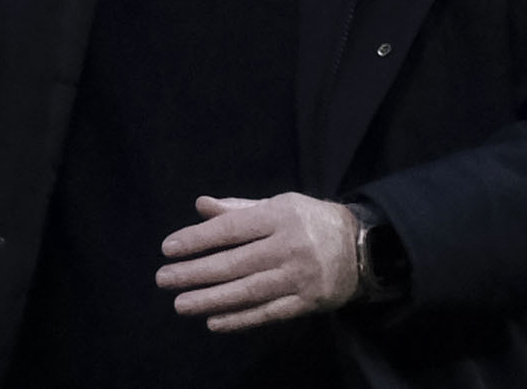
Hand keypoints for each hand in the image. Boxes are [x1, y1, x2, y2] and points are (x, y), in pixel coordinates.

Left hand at [156, 193, 358, 331]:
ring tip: (180, 303)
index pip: (230, 229)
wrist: (363, 247)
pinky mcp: (309, 302)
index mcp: (278, 217)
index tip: (167, 249)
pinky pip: (269, 313)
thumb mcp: (277, 204)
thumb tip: (201, 205)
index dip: (197, 239)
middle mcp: (288, 247)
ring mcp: (300, 278)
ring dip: (211, 300)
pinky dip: (240, 319)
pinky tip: (214, 321)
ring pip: (248, 291)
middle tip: (163, 279)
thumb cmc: (309, 221)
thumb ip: (239, 209)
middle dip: (195, 272)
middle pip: (234, 263)